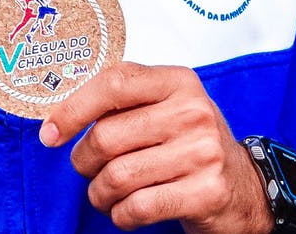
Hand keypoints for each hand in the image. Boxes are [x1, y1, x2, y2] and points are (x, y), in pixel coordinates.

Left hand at [41, 62, 273, 232]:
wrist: (244, 185)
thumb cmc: (191, 142)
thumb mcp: (166, 106)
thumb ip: (123, 100)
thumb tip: (59, 118)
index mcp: (179, 82)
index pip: (113, 84)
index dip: (73, 110)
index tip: (50, 133)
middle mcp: (194, 112)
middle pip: (107, 137)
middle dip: (84, 161)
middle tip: (88, 169)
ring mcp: (203, 153)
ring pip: (117, 176)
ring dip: (99, 192)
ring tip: (105, 193)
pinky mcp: (206, 193)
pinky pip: (138, 207)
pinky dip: (121, 214)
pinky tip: (125, 211)